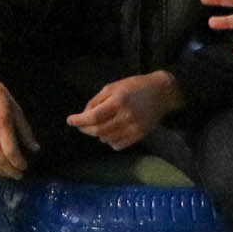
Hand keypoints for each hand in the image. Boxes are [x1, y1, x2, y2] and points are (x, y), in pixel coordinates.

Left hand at [65, 71, 182, 150]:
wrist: (162, 93)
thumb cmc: (135, 86)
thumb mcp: (113, 86)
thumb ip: (97, 100)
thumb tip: (83, 115)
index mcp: (119, 101)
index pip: (94, 116)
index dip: (79, 120)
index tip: (70, 120)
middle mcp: (126, 116)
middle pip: (98, 130)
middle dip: (85, 129)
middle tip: (81, 125)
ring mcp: (134, 128)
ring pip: (107, 139)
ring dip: (97, 134)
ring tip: (98, 126)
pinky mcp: (140, 135)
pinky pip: (118, 145)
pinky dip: (110, 141)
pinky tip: (110, 133)